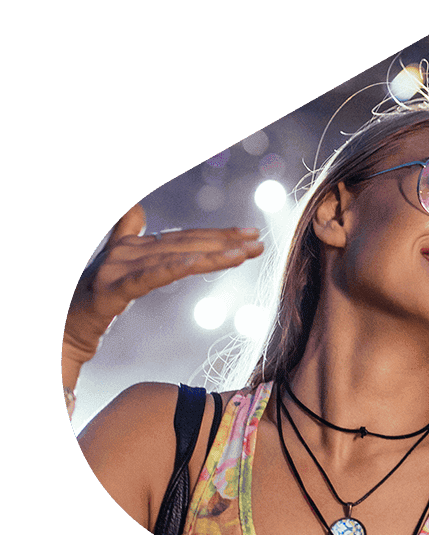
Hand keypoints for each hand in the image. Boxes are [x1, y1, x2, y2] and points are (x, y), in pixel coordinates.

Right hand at [63, 204, 264, 378]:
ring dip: (213, 254)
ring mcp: (117, 267)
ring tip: (245, 253)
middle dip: (225, 242)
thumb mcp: (115, 267)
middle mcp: (126, 251)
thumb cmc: (91, 300)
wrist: (61, 330)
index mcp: (133, 246)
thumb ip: (125, 232)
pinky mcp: (111, 289)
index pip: (184, 237)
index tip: (250, 233)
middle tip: (259, 241)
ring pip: (174, 257)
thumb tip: (135, 205)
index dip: (218, 233)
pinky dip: (176, 267)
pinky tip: (201, 263)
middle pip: (185, 243)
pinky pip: (150, 277)